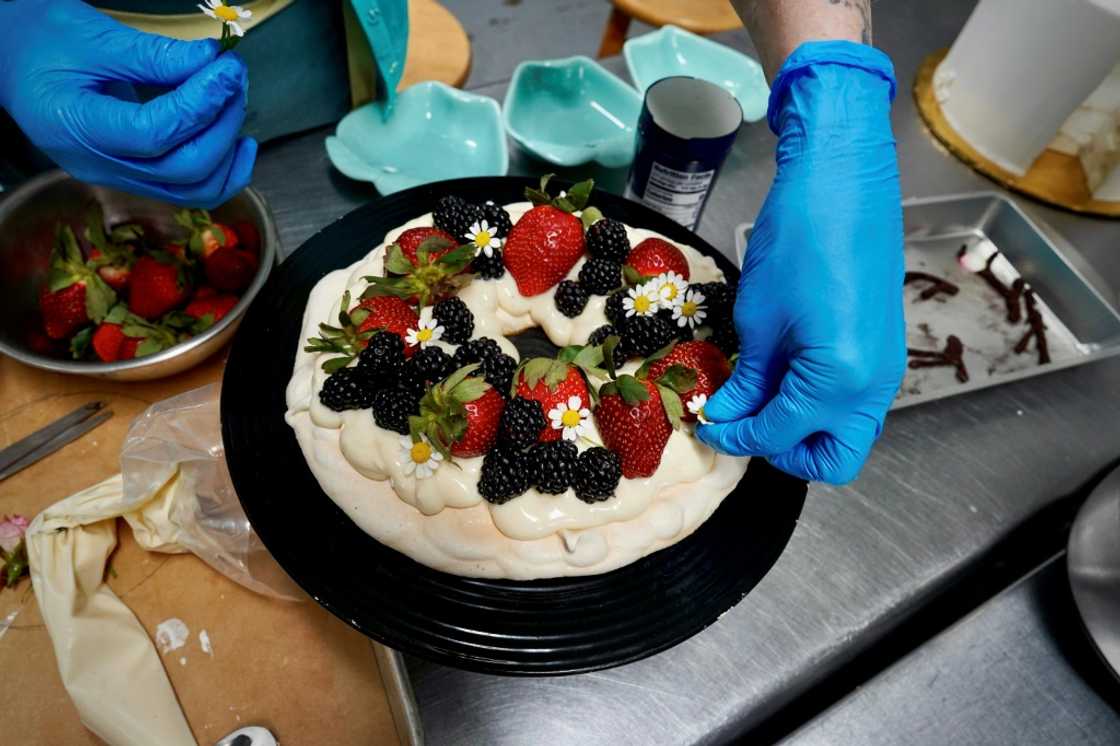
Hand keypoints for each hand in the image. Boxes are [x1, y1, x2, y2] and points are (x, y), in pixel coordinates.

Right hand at [0, 0, 254, 207]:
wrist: (10, 59)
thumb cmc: (38, 39)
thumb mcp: (92, 36)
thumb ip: (155, 56)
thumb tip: (213, 63)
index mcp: (73, 126)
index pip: (153, 133)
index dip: (199, 104)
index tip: (227, 71)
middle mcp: (96, 164)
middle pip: (180, 169)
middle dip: (220, 125)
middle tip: (234, 79)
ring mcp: (115, 176)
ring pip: (191, 190)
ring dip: (227, 152)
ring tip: (235, 104)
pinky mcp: (132, 176)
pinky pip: (187, 188)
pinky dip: (221, 170)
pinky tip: (237, 142)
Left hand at [697, 41, 904, 483]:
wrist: (845, 184)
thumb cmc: (799, 242)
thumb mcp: (758, 320)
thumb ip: (747, 379)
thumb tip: (727, 413)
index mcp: (838, 381)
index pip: (779, 435)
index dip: (736, 436)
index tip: (707, 424)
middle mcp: (872, 387)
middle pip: (835, 459)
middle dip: (786, 454)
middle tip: (745, 427)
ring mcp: (885, 371)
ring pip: (848, 433)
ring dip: (804, 431)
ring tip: (758, 400)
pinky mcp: (885, 351)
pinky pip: (854, 401)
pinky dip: (819, 404)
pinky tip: (783, 376)